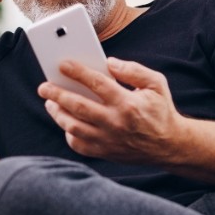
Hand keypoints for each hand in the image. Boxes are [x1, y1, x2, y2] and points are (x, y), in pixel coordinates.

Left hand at [39, 58, 187, 165]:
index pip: (97, 83)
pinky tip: (67, 122)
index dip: (77, 72)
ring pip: (73, 127)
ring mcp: (108, 140)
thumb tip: (110, 62)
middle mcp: (115, 122)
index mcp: (128, 103)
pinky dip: (69, 133)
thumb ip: (134, 70)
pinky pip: (78, 144)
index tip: (62, 64)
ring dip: (58, 114)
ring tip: (51, 103)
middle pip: (78, 106)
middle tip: (44, 86)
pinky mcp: (105, 153)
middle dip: (57, 94)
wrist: (170, 145)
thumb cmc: (161, 110)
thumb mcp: (157, 84)